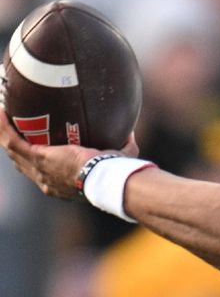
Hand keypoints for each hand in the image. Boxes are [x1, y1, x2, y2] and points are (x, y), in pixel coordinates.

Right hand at [0, 111, 138, 200]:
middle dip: (15, 146)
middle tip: (11, 128)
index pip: (42, 174)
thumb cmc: (115, 174)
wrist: (106, 179)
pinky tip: (0, 111)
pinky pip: (13, 140)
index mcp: (61, 185)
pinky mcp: (38, 158)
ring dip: (4, 133)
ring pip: (13, 151)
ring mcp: (39, 171)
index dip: (34, 162)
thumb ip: (124, 148)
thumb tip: (130, 134)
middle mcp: (46, 181)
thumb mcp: (117, 161)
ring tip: (1, 115)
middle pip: (22, 163)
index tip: (34, 148)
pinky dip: (4, 126)